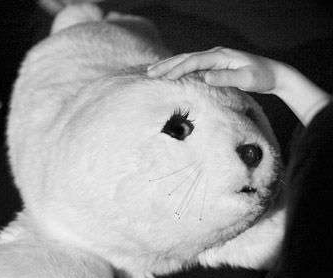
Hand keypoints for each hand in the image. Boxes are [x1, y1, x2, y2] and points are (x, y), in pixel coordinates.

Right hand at [147, 47, 330, 125]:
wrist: (272, 74)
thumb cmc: (260, 77)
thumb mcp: (246, 79)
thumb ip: (226, 77)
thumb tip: (205, 77)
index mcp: (221, 55)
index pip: (195, 61)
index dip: (180, 69)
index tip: (166, 78)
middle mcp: (215, 54)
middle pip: (186, 57)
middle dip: (166, 65)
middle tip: (149, 72)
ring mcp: (213, 58)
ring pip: (186, 59)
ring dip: (169, 65)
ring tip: (152, 71)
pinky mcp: (214, 64)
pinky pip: (191, 65)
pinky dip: (178, 68)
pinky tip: (169, 72)